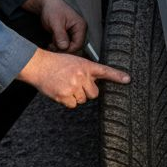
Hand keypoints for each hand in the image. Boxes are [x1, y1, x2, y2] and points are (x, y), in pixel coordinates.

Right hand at [16, 48, 130, 109]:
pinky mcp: (64, 96)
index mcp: (85, 65)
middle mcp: (81, 75)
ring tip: (65, 85)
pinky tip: (60, 91)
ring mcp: (73, 86)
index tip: (128, 79)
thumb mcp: (74, 61)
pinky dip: (67, 101)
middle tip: (75, 84)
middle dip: (86, 92)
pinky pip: (72, 105)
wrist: (38, 65)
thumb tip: (93, 82)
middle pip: (94, 93)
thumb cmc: (55, 63)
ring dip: (75, 96)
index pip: (105, 71)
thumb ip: (85, 71)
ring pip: (82, 100)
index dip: (117, 76)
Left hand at [21, 0, 86, 52]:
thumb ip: (60, 35)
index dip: (68, 49)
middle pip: (75, 47)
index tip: (57, 49)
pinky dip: (58, 46)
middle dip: (63, 49)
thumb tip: (64, 47)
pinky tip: (52, 42)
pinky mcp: (68, 35)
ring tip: (51, 43)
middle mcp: (79, 30)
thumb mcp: (55, 23)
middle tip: (52, 46)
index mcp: (80, 25)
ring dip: (59, 48)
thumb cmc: (52, 8)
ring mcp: (73, 33)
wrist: (46, 4)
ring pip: (69, 47)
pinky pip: (65, 45)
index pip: (78, 44)